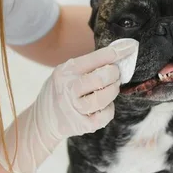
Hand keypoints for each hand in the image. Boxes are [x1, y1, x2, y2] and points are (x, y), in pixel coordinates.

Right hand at [0, 39, 138, 172]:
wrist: (43, 119)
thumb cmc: (61, 90)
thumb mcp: (66, 72)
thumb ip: (89, 65)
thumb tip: (119, 53)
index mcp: (66, 71)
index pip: (96, 58)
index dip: (117, 53)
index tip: (129, 48)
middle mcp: (68, 88)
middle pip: (101, 78)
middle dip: (114, 74)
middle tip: (115, 74)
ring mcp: (74, 108)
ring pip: (103, 98)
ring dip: (113, 90)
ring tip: (111, 88)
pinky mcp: (82, 125)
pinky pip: (105, 115)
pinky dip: (109, 108)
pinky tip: (104, 105)